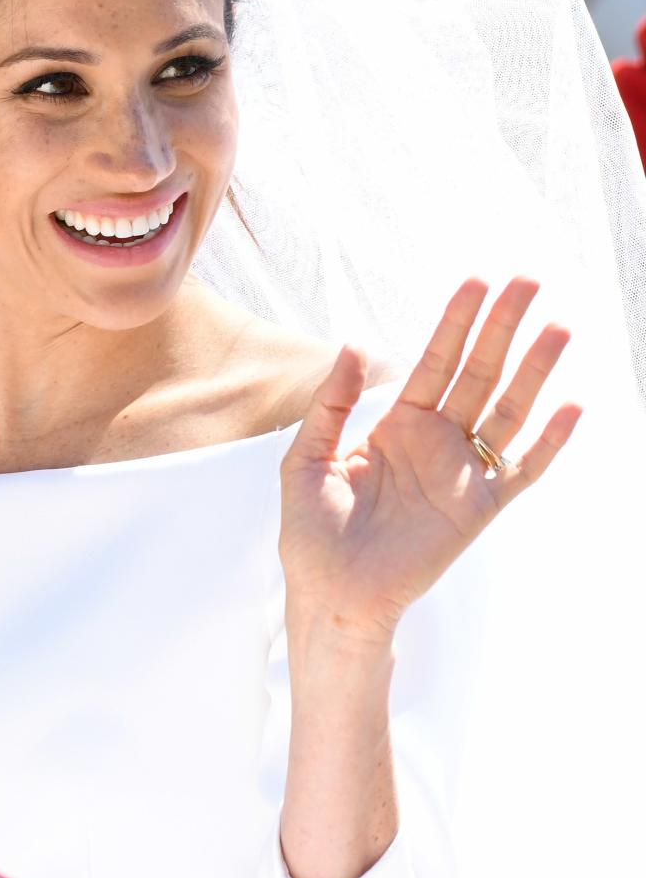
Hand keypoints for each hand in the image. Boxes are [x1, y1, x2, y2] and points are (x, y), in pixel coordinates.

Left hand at [278, 275, 582, 645]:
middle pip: (478, 373)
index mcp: (396, 423)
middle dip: (502, 327)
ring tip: (557, 328)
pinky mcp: (479, 510)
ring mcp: (461, 474)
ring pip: (507, 411)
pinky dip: (549, 443)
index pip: (434, 361)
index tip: (478, 281)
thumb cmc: (312, 533)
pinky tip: (571, 406)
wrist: (329, 596)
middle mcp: (436, 441)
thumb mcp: (307, 457)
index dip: (456, 322)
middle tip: (527, 280)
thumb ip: (333, 402)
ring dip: (534, 371)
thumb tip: (357, 342)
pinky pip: (522, 471)